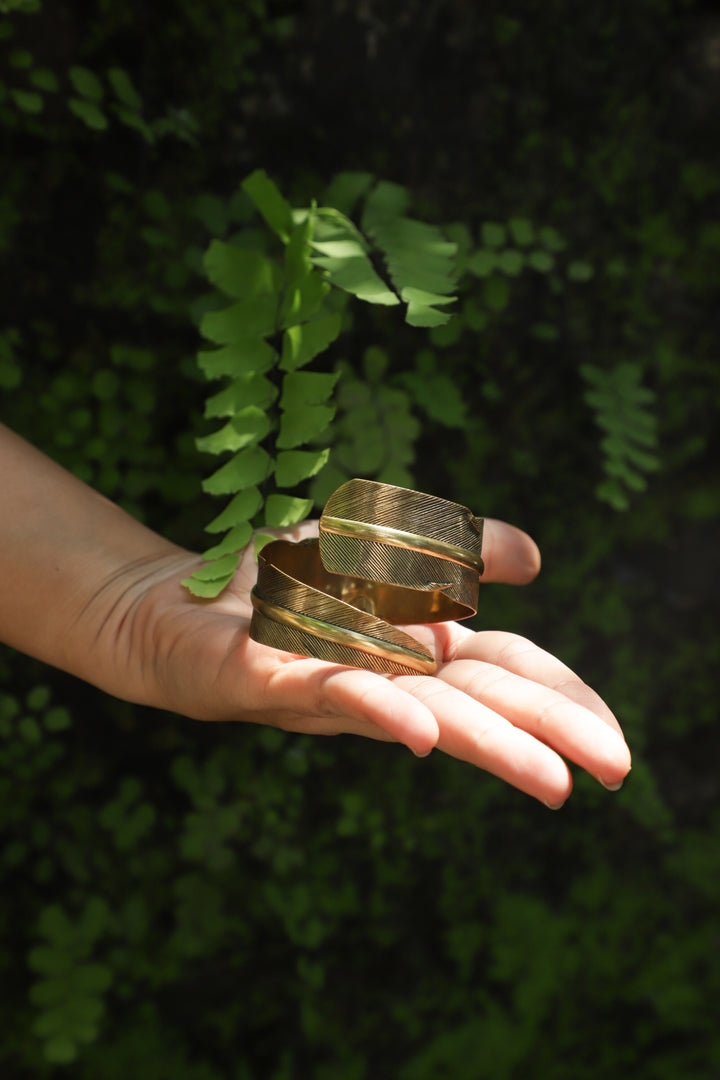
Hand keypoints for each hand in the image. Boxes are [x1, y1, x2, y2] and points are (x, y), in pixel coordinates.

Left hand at [107, 519, 630, 808]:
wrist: (174, 602)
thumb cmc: (279, 584)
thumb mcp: (378, 545)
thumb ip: (455, 550)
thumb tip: (536, 561)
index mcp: (418, 646)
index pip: (509, 674)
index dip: (563, 700)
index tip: (617, 743)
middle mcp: (388, 675)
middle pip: (481, 702)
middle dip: (550, 732)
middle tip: (617, 770)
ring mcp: (335, 686)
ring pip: (421, 713)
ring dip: (487, 744)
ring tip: (552, 781)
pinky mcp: (274, 681)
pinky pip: (331, 694)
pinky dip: (378, 708)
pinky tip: (421, 729)